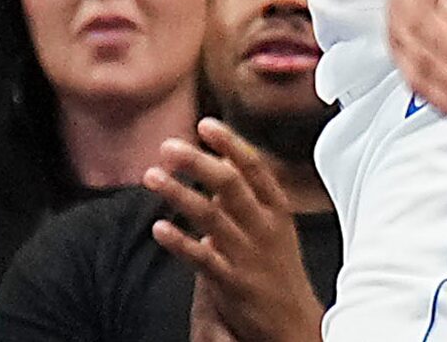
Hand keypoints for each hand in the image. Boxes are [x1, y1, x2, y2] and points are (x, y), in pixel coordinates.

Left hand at [152, 121, 326, 341]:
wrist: (295, 324)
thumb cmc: (277, 266)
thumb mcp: (273, 224)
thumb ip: (246, 192)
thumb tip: (218, 157)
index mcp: (276, 210)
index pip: (255, 168)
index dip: (230, 143)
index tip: (205, 124)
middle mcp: (263, 228)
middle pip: (230, 185)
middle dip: (197, 162)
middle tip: (168, 147)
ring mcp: (247, 255)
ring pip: (210, 217)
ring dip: (178, 193)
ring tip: (151, 176)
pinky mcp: (232, 283)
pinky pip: (202, 259)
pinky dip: (179, 242)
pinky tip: (159, 227)